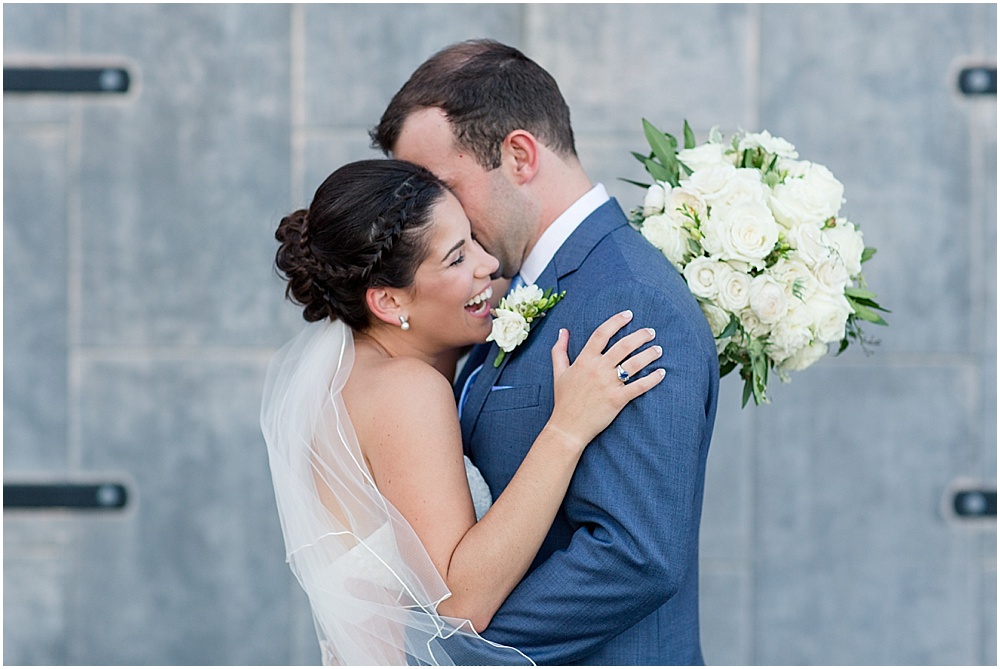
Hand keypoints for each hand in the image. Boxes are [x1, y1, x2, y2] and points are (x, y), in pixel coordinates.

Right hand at [547, 310, 663, 448]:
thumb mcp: (558, 372)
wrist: (567, 426)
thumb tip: (562, 331)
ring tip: (658, 349)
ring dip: (649, 354)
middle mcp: (598, 369)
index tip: (629, 314)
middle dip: (640, 336)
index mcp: (584, 360)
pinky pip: (639, 386)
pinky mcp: (617, 399)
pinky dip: (652, 379)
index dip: (616, 321)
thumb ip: (559, 350)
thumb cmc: (563, 399)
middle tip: (651, 332)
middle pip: (623, 345)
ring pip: (634, 364)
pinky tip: (661, 373)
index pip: (602, 334)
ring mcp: (608, 384)